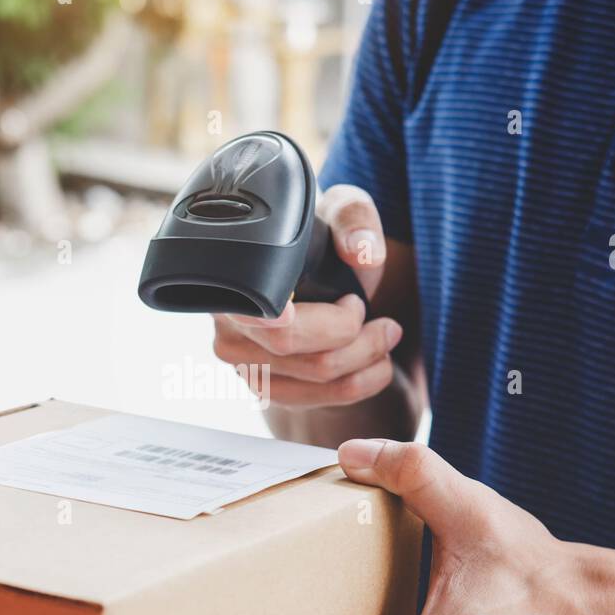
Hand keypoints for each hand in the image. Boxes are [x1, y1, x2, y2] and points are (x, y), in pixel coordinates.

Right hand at [212, 184, 403, 408]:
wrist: (321, 276)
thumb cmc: (326, 243)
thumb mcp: (344, 214)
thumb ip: (356, 219)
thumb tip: (362, 252)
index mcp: (234, 279)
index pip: (268, 318)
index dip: (322, 321)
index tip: (354, 303)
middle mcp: (227, 326)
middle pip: (299, 353)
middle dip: (359, 340)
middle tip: (386, 323)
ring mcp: (242, 363)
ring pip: (315, 381)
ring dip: (367, 363)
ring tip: (386, 338)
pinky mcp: (263, 387)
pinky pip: (315, 401)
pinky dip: (358, 385)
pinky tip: (373, 363)